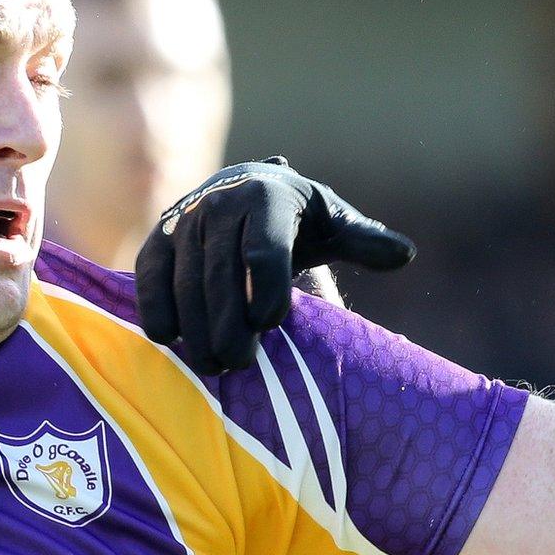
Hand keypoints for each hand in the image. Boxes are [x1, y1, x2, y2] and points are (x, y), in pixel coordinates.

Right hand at [136, 157, 415, 372]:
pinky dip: (156, 308)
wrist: (243, 189)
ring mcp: (185, 219)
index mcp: (267, 197)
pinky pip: (149, 275)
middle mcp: (220, 202)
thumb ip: (364, 241)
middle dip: (227, 323)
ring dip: (194, 327)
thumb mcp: (333, 224)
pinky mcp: (157, 237)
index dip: (267, 289)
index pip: (265, 249)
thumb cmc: (297, 219)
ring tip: (212, 365)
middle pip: (221, 273)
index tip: (270, 325)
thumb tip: (405, 254)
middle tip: (238, 363)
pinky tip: (171, 340)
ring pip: (184, 279)